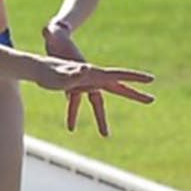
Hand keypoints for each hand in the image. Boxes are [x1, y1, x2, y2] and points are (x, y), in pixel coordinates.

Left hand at [36, 52, 151, 115]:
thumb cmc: (54, 56)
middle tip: (152, 100)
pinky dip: (73, 113)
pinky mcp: (70, 86)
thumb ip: (73, 71)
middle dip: (134, 95)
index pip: (119, 75)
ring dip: (100, 118)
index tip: (151, 79)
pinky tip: (71, 125)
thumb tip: (84, 69)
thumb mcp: (64, 68)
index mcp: (94, 73)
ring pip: (96, 102)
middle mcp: (92, 77)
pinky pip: (75, 103)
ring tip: (106, 135)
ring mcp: (82, 82)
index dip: (135, 77)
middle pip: (116, 89)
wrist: (39, 55)